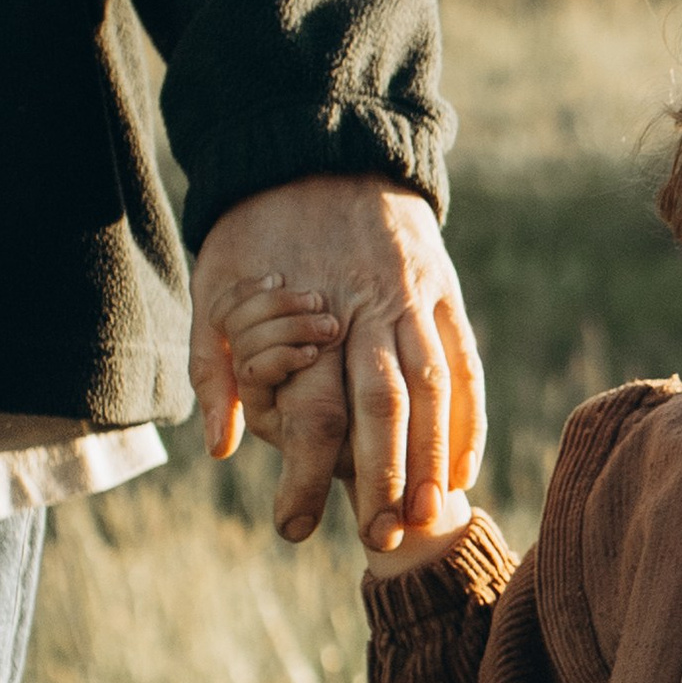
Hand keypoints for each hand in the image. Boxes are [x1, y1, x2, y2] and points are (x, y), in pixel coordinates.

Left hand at [191, 176, 485, 551]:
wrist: (316, 141)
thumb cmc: (255, 226)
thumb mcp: (213, 288)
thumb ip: (214, 366)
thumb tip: (222, 447)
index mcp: (307, 310)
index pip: (316, 410)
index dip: (309, 476)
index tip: (296, 529)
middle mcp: (367, 307)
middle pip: (383, 408)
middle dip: (386, 482)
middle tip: (381, 541)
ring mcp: (413, 297)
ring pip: (432, 389)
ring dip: (435, 460)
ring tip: (431, 518)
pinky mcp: (444, 290)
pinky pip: (463, 363)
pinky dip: (468, 419)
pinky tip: (464, 468)